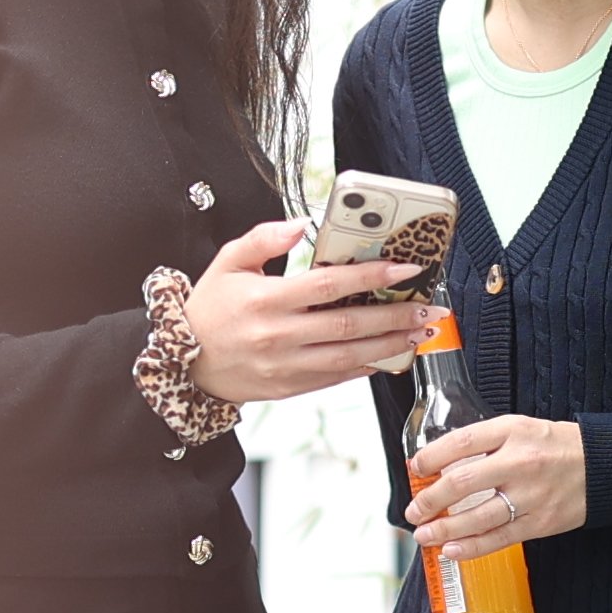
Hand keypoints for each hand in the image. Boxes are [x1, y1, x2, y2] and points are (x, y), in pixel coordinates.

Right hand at [184, 217, 431, 404]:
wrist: (184, 362)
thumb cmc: (209, 310)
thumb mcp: (227, 263)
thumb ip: (263, 239)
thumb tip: (300, 225)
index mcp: (266, 300)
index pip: (328, 285)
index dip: (370, 275)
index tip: (403, 269)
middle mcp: (279, 335)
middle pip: (348, 324)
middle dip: (394, 315)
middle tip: (427, 308)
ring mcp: (286, 365)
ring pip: (348, 356)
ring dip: (389, 345)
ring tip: (418, 333)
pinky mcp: (289, 387)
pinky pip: (336, 378)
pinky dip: (365, 368)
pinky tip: (388, 356)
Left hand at [407, 411, 586, 559]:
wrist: (605, 466)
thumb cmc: (557, 446)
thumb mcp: (522, 428)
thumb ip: (485, 442)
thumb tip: (441, 465)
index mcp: (513, 431)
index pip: (460, 442)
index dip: (430, 458)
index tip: (415, 469)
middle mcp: (520, 462)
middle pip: (462, 483)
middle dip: (429, 500)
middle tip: (413, 511)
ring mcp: (531, 495)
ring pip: (477, 517)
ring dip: (444, 529)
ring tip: (424, 535)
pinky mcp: (541, 522)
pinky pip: (500, 538)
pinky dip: (472, 548)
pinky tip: (452, 551)